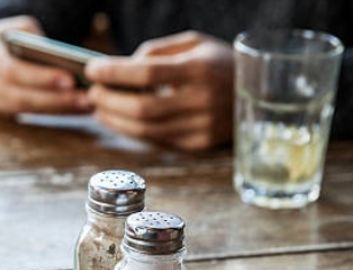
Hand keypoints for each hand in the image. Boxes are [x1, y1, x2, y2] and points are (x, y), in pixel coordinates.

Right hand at [0, 15, 90, 116]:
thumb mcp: (12, 28)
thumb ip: (32, 38)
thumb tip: (60, 59)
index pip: (12, 70)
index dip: (41, 78)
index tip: (70, 79)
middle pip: (19, 97)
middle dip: (55, 99)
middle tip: (85, 98)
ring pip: (23, 110)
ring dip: (56, 109)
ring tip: (84, 104)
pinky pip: (23, 116)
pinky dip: (49, 112)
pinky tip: (72, 108)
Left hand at [86, 31, 233, 150]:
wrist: (260, 91)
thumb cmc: (219, 62)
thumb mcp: (193, 43)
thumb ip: (156, 52)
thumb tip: (120, 68)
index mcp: (200, 69)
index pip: (147, 73)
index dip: (115, 73)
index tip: (92, 70)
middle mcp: (203, 101)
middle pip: (143, 107)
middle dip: (110, 101)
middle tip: (92, 93)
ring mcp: (203, 126)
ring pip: (147, 130)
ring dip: (116, 121)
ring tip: (99, 109)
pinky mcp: (200, 144)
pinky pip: (158, 141)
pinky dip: (134, 132)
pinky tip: (120, 121)